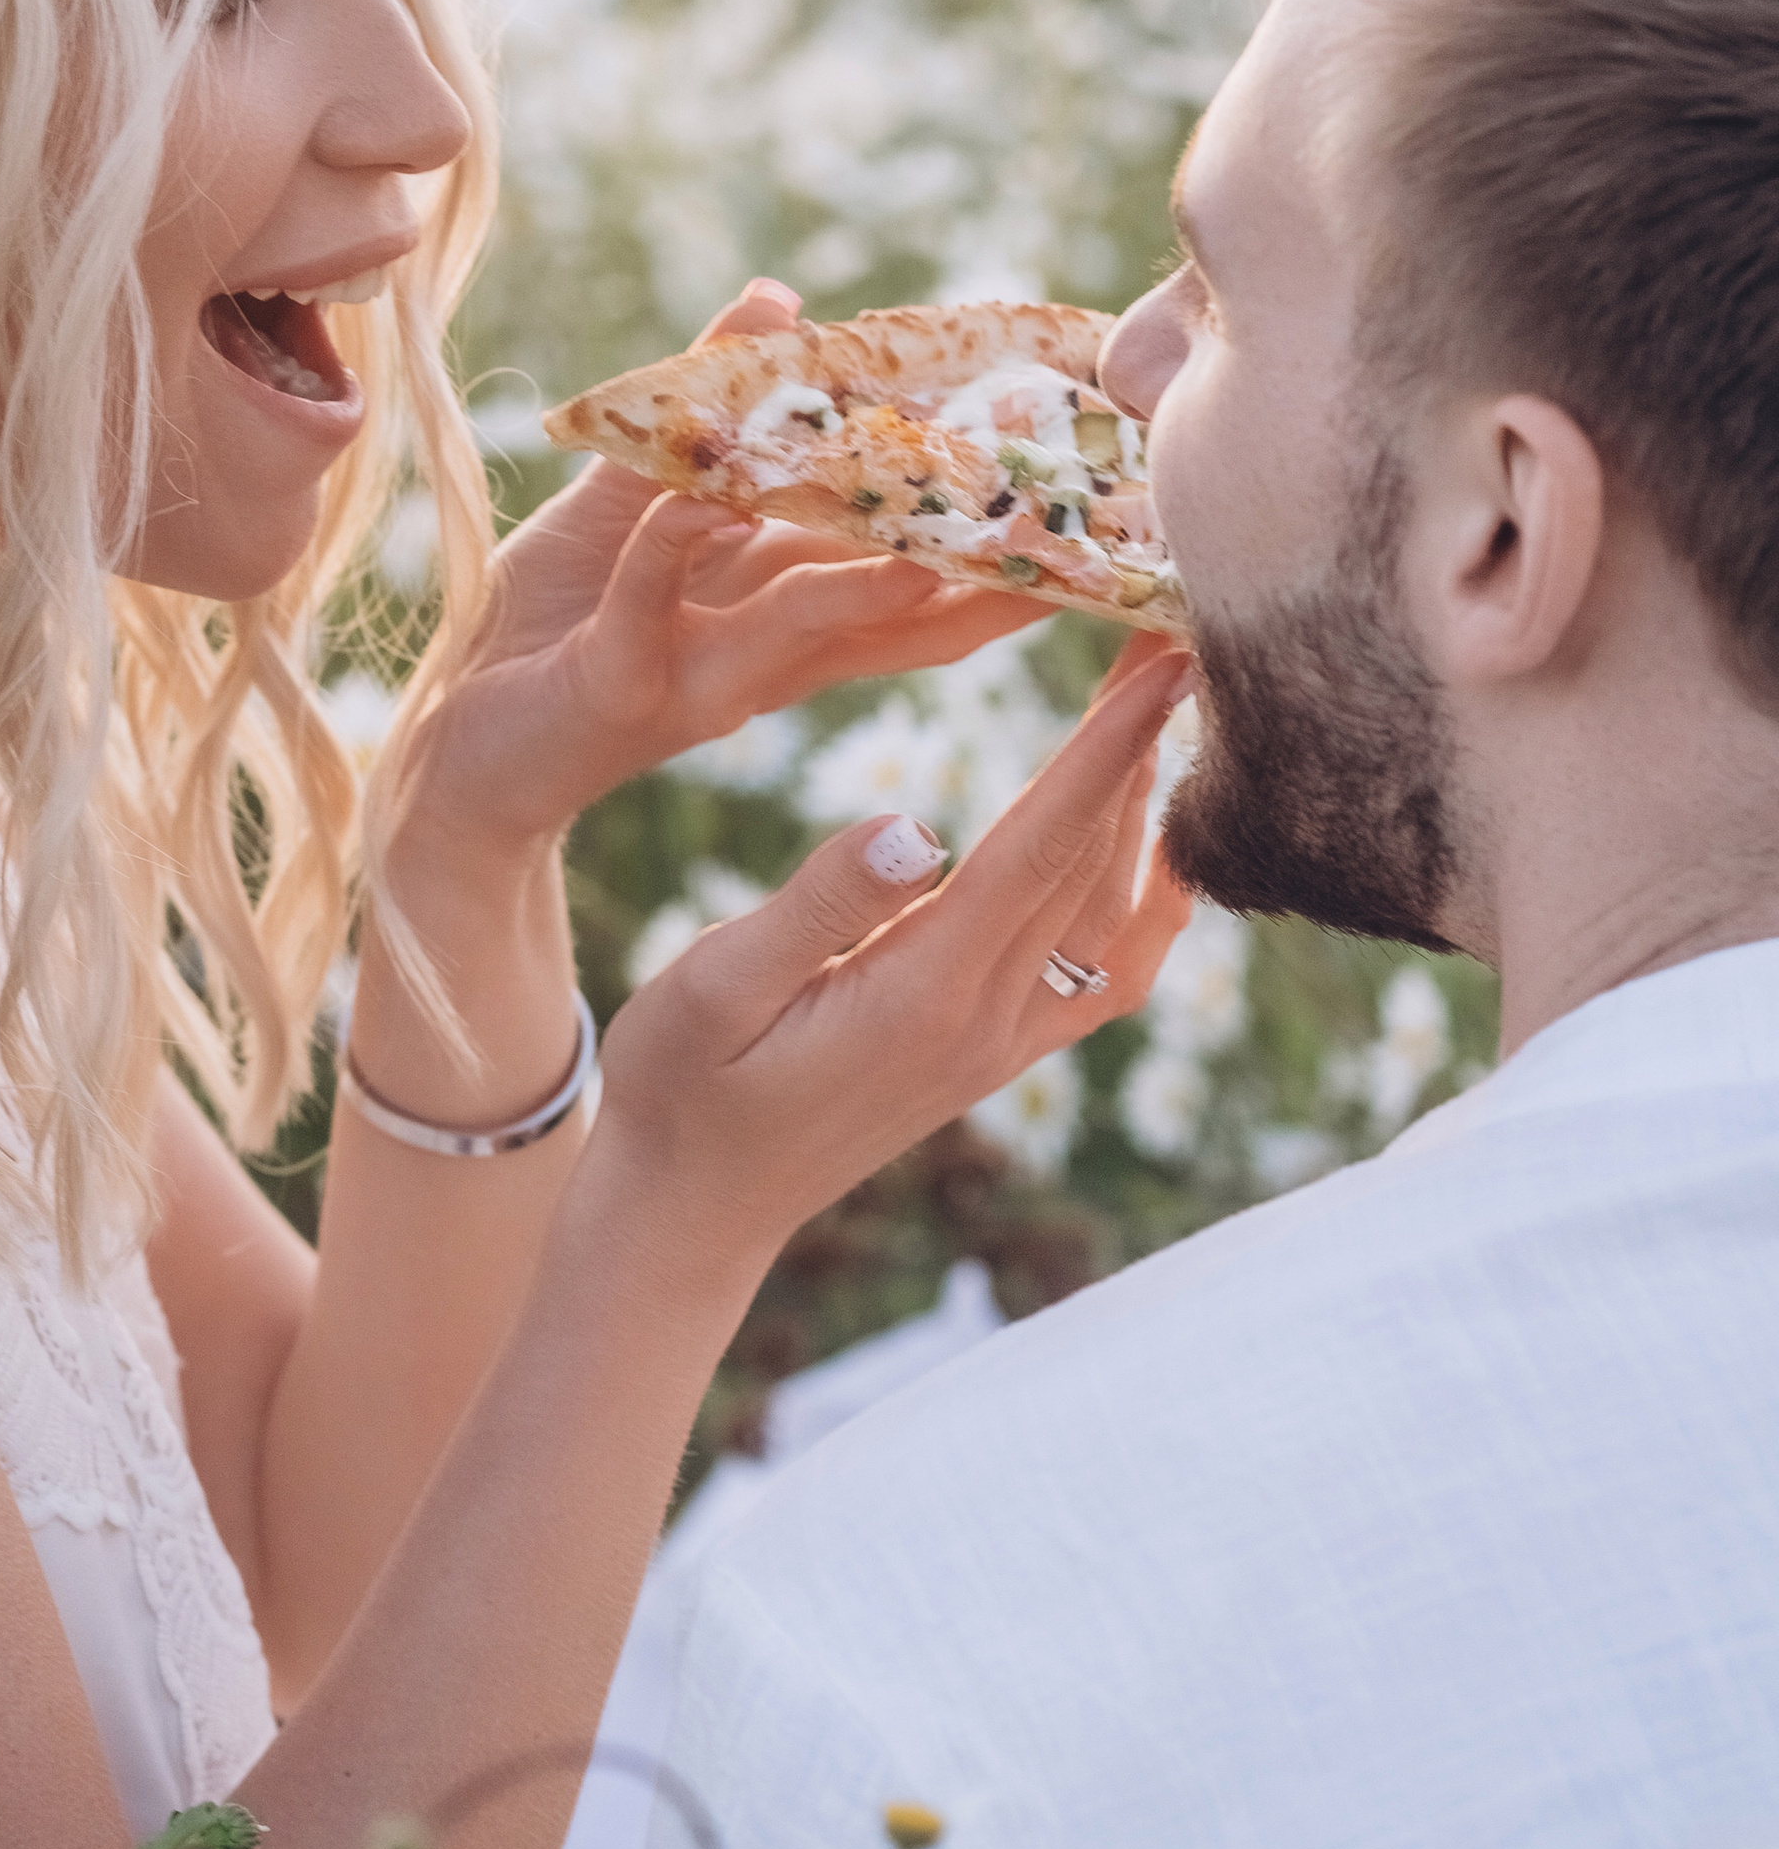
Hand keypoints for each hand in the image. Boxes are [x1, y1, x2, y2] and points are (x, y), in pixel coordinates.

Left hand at [402, 282, 1045, 858]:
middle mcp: (765, 655)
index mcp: (781, 610)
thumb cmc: (552, 618)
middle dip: (985, 580)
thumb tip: (777, 297)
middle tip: (1072, 534)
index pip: (911, 581)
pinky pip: (653, 598)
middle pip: (898, 615)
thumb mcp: (632, 496)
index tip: (1077, 502)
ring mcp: (699, 676)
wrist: (454, 738)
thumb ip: (704, 407)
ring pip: (806, 619)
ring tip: (941, 542)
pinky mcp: (618, 685)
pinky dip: (671, 544)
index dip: (991, 551)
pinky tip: (700, 498)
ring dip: (873, 579)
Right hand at [580, 638, 1192, 1293]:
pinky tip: (1155, 853)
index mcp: (924, 992)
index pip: (1043, 847)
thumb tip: (916, 824)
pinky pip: (1102, 974)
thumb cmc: (678, 1088)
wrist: (691, 1212)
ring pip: (1111, 914)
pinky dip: (1147, 904)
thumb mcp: (712, 987)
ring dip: (1146, 809)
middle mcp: (987, 1022)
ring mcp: (1000, 1047)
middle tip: (1171, 637)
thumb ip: (816, 906)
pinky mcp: (992, 1058)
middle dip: (1141, 746)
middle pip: (1095, 864)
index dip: (1109, 748)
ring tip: (1161, 713)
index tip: (1164, 660)